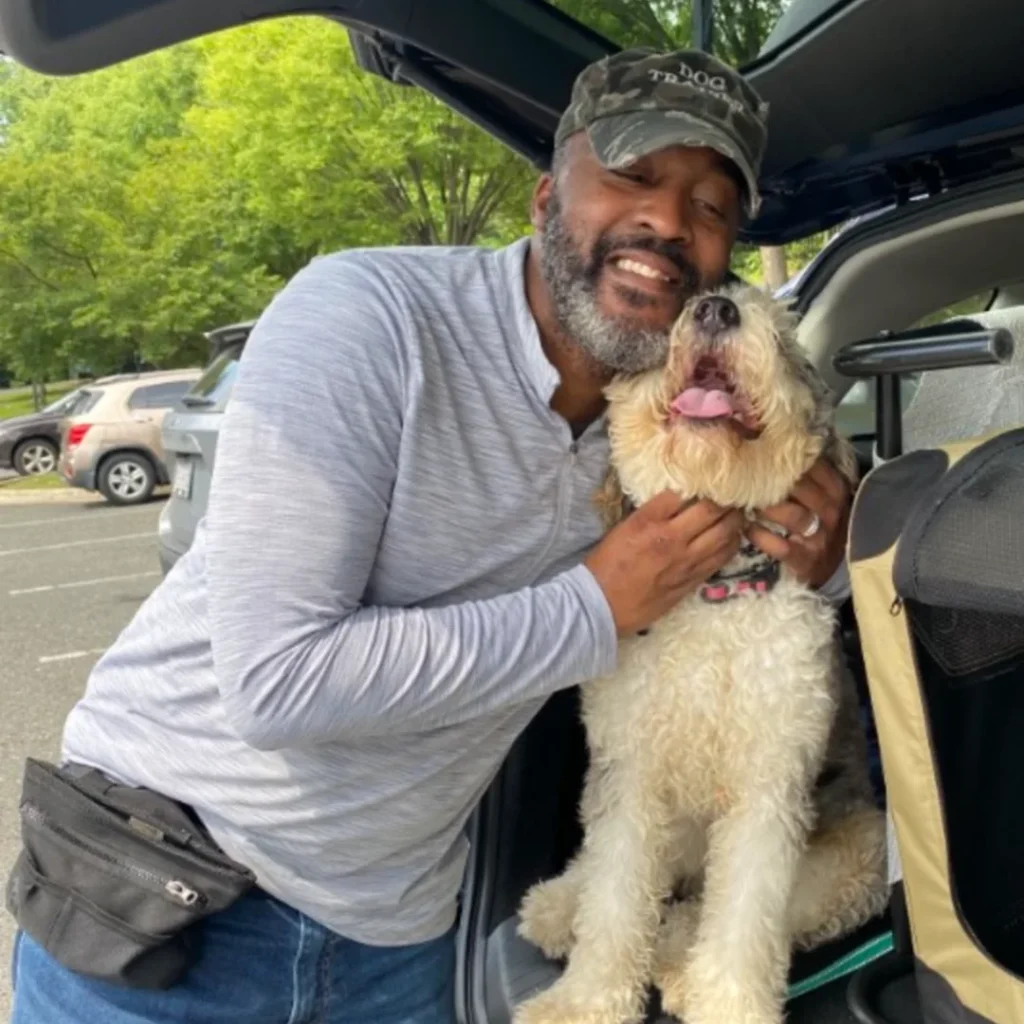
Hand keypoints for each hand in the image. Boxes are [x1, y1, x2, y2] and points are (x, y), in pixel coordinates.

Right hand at [585, 491, 745, 636]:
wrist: (601, 605)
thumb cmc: (606, 565)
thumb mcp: (622, 528)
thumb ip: (650, 513)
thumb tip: (678, 500)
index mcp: (648, 521)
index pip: (683, 492)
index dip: (699, 483)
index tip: (708, 479)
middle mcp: (670, 538)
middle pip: (711, 510)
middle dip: (726, 498)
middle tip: (733, 492)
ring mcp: (684, 561)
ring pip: (724, 534)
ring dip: (735, 520)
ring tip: (738, 512)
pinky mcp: (691, 580)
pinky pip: (721, 558)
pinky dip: (731, 544)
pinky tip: (733, 537)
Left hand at [746, 457, 851, 587]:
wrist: (829, 567)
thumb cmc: (817, 522)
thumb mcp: (818, 495)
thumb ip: (801, 473)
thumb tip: (766, 441)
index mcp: (835, 488)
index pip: (811, 465)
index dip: (783, 458)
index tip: (758, 453)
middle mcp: (832, 510)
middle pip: (800, 487)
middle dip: (769, 482)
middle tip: (744, 478)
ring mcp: (821, 536)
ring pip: (792, 515)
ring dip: (765, 508)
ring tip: (745, 503)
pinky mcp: (806, 560)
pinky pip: (780, 545)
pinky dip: (760, 536)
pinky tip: (747, 528)